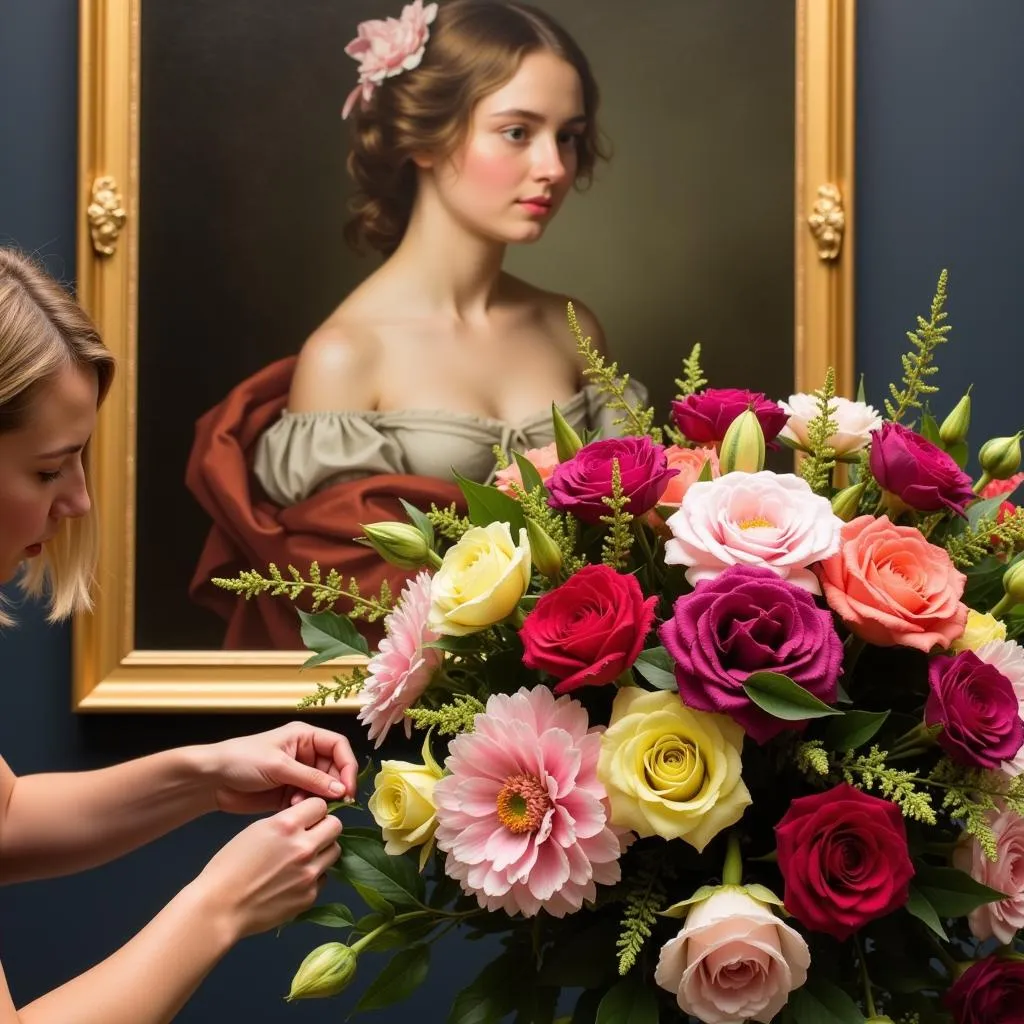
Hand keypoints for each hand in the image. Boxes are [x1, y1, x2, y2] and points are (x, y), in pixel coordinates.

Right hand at [194, 797, 342, 939]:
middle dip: (324, 827)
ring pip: (334, 851)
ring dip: (322, 851)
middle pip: (335, 826)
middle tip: (311, 834)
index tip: (307, 817)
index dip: (313, 810)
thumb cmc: (229, 868)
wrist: (219, 909)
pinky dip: (314, 876)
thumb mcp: (256, 830)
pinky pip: (323, 877)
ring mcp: (309, 873)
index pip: (321, 805)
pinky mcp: (309, 896)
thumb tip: (308, 820)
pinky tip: (294, 879)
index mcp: (287, 825)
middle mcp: (303, 847)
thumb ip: (286, 822)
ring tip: (302, 857)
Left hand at [206, 722, 357, 813]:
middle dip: (333, 786)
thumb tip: (342, 790)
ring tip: (301, 804)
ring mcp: (298, 774)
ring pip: (323, 788)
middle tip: (332, 804)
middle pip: (335, 769)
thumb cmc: (243, 760)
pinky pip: (308, 800)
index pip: (339, 747)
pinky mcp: (289, 793)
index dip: (348, 766)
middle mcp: (306, 754)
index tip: (348, 789)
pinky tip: (292, 808)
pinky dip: (305, 806)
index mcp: (305, 737)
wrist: (212, 780)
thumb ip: (312, 778)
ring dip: (318, 798)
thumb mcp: (279, 766)